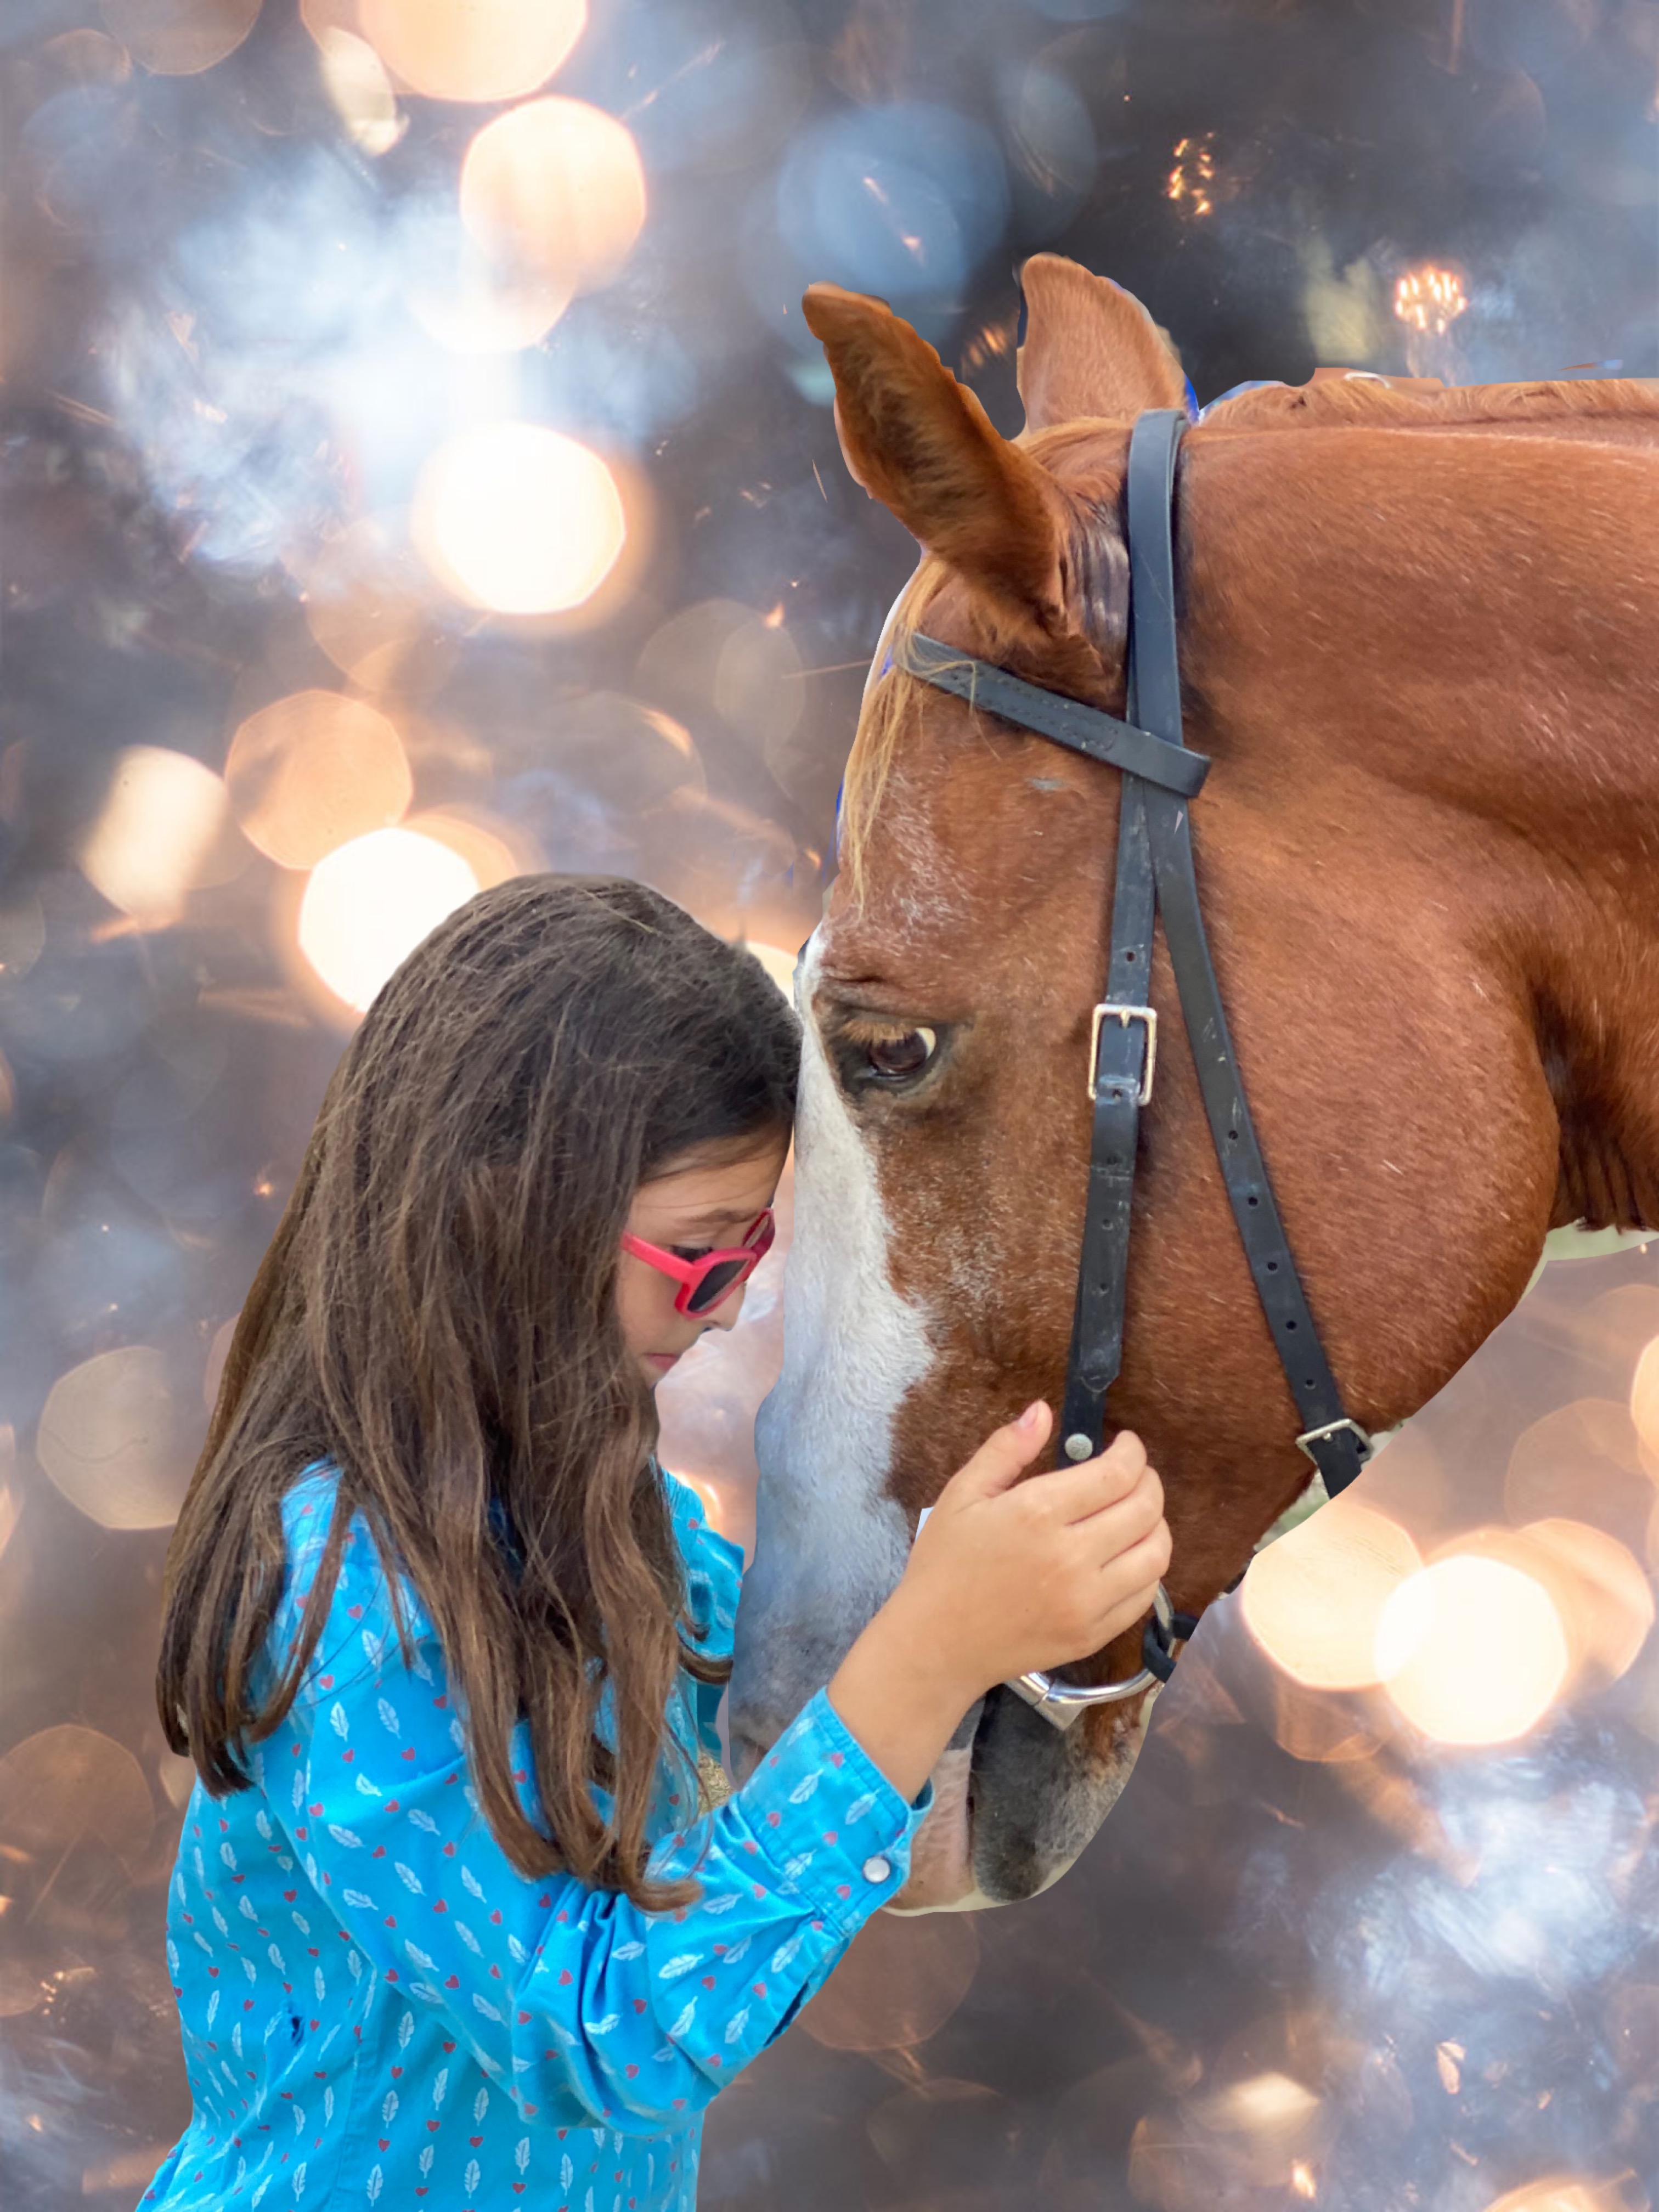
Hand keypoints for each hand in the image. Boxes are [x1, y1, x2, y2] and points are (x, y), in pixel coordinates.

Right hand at [896, 1400, 1169, 1697]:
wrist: (937, 1644)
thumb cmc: (945, 1564)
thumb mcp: (962, 1494)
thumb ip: (1006, 1449)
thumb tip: (1043, 1410)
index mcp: (1037, 1513)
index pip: (1116, 1473)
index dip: (1132, 1452)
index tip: (1126, 1445)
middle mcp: (1071, 1557)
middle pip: (1145, 1509)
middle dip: (1148, 1481)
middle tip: (1134, 1474)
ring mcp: (1086, 1602)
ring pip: (1156, 1553)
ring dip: (1156, 1524)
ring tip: (1136, 1512)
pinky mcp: (1093, 1635)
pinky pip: (1144, 1596)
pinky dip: (1147, 1568)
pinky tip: (1128, 1555)